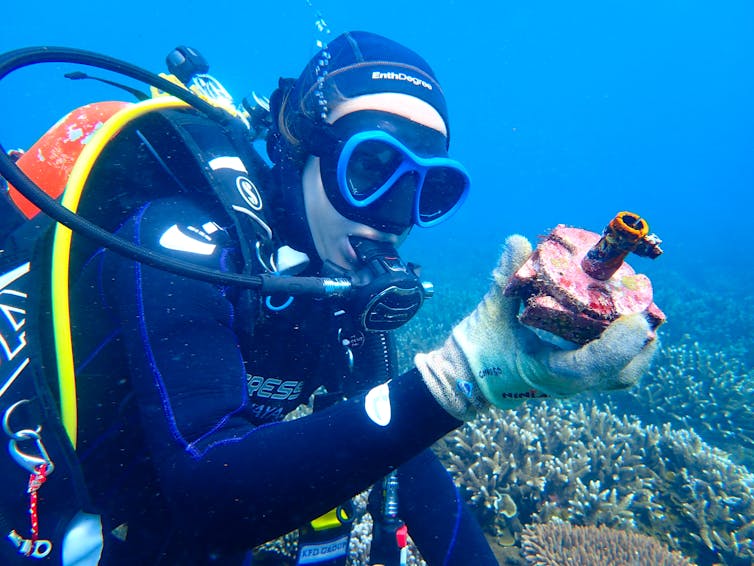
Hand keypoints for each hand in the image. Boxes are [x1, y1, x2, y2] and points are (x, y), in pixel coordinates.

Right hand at [414, 235, 657, 419]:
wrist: (466, 379)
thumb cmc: (477, 350)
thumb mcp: (491, 311)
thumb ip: (506, 277)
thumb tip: (518, 241)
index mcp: (544, 372)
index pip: (590, 367)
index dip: (618, 345)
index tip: (636, 320)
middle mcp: (565, 383)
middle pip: (620, 374)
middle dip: (640, 343)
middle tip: (646, 308)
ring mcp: (572, 383)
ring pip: (619, 374)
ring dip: (636, 346)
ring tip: (641, 312)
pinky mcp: (573, 377)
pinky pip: (609, 368)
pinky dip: (623, 346)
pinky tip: (622, 321)